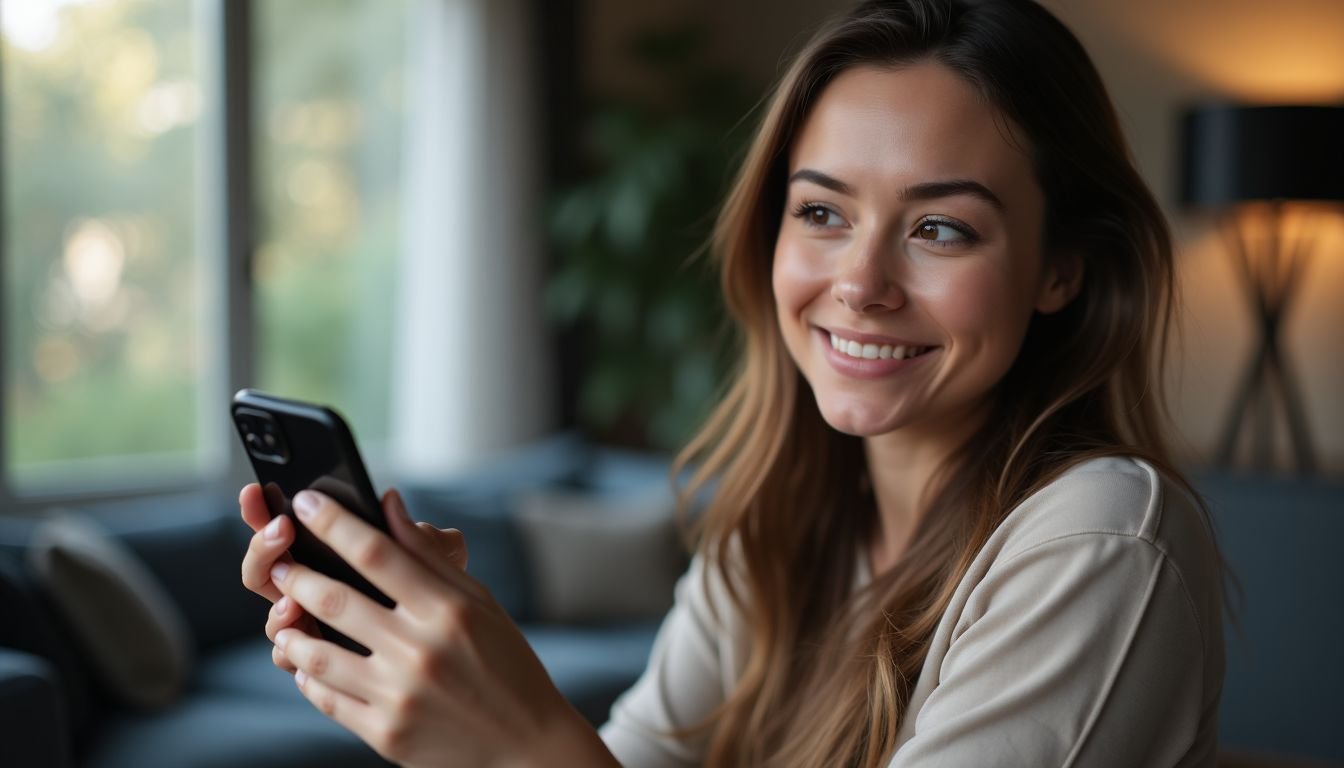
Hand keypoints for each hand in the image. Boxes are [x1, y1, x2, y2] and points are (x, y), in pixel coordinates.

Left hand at [255, 489, 614, 767]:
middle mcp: (421, 650)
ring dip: (291, 630)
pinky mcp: (387, 734)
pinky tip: (307, 664)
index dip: (333, 522)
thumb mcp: (479, 601)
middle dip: (295, 574)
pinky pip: (327, 700)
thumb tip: (388, 503)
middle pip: (336, 600)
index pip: (376, 553)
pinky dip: (308, 677)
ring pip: (318, 655)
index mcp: (449, 610)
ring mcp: (400, 696)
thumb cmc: (506, 664)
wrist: (527, 744)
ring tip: (284, 615)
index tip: (305, 500)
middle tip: (279, 562)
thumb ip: (428, 555)